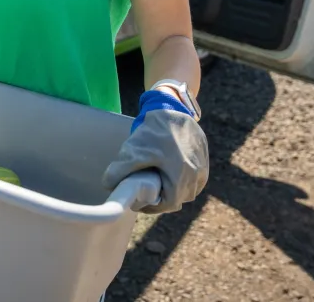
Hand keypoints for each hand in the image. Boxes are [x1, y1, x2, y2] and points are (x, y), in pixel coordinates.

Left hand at [102, 89, 208, 213]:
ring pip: (187, 189)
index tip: (139, 201)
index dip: (151, 206)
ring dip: (173, 188)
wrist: (172, 107)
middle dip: (161, 198)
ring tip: (156, 179)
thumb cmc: (154, 131)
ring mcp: (203, 167)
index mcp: (182, 179)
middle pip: (178, 198)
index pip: (167, 205)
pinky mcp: (204, 158)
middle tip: (145, 190)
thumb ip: (119, 172)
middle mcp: (197, 176)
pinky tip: (168, 170)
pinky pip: (194, 177)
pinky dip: (182, 178)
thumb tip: (109, 186)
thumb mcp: (133, 151)